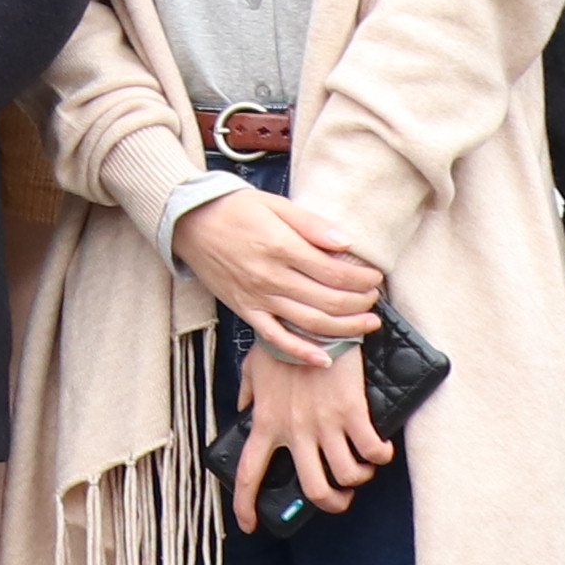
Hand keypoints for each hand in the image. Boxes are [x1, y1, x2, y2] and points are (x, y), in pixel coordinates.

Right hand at [174, 186, 385, 361]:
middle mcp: (271, 277)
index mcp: (281, 247)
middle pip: (328, 300)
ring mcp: (258, 298)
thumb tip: (346, 242)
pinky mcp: (245, 311)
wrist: (189, 222)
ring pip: (310, 322)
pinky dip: (300, 352)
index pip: (334, 271)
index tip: (375, 277)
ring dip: (345, 327)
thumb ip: (311, 224)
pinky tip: (323, 359)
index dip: (361, 278)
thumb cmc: (234, 209)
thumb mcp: (275, 204)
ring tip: (367, 324)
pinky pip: (275, 338)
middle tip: (374, 299)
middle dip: (359, 303)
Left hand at [233, 336, 391, 528]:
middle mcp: (294, 431)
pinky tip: (381, 450)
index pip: (249, 474)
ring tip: (361, 468)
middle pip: (314, 489)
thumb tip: (244, 408)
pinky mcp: (351, 412)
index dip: (246, 506)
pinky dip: (380, 457)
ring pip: (346, 476)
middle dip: (332, 502)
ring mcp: (324, 423)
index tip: (249, 525)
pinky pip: (372, 451)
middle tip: (339, 497)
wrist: (312, 321)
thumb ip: (248, 393)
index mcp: (266, 422)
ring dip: (358, 479)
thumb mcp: (253, 368)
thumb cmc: (283, 341)